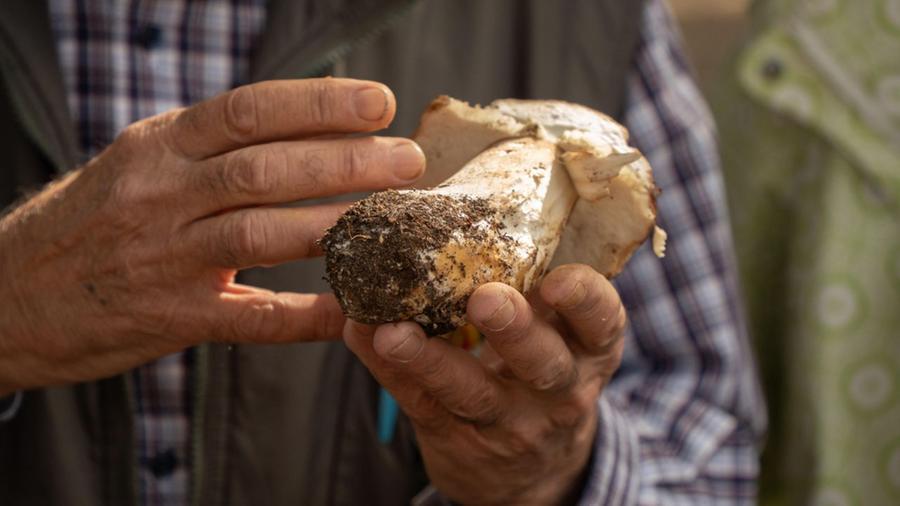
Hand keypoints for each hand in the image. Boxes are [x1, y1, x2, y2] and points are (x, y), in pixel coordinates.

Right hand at [0, 78, 425, 394]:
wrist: (10, 293)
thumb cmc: (95, 220)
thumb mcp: (140, 162)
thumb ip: (213, 148)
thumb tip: (309, 125)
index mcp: (158, 146)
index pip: (247, 111)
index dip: (318, 103)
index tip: (378, 103)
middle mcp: (159, 194)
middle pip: (265, 169)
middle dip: (345, 161)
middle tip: (408, 161)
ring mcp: (163, 258)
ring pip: (261, 234)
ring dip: (336, 225)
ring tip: (395, 219)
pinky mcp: (171, 318)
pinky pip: (251, 317)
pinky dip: (305, 314)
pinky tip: (353, 309)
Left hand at [344, 264, 626, 504]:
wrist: (530, 474)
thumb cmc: (541, 375)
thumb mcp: (561, 338)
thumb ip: (536, 288)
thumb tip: (479, 205)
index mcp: (588, 350)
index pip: (602, 324)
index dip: (586, 301)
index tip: (560, 281)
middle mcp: (557, 389)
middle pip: (543, 363)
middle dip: (514, 330)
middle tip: (486, 299)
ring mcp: (508, 421)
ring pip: (473, 393)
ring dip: (431, 360)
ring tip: (395, 332)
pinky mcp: (457, 436)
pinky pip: (420, 401)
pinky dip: (389, 367)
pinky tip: (363, 336)